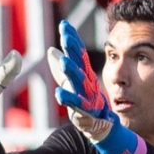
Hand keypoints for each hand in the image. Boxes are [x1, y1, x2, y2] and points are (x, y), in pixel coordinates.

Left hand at [47, 20, 118, 140]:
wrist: (102, 127)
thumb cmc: (88, 104)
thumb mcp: (73, 83)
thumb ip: (61, 68)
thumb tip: (51, 50)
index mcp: (85, 75)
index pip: (79, 54)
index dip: (72, 39)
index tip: (65, 25)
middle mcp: (88, 83)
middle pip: (80, 63)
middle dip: (73, 49)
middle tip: (66, 35)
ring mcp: (88, 97)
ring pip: (79, 82)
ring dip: (72, 71)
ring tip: (64, 61)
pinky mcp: (86, 112)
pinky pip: (76, 105)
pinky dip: (68, 99)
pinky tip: (58, 93)